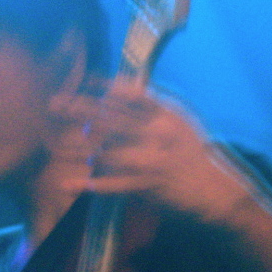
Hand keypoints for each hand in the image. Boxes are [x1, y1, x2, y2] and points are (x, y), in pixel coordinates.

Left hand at [49, 80, 255, 222]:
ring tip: (54, 143)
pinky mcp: (147, 185)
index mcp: (166, 116)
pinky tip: (69, 184)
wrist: (217, 191)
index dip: (104, 88)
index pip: (131, 96)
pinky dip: (91, 185)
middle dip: (81, 111)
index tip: (82, 80)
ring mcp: (151, 160)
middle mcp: (157, 134)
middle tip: (55, 104)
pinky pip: (113, 184)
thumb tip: (122, 88)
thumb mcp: (181, 121)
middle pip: (112, 118)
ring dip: (78, 148)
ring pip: (107, 151)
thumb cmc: (196, 154)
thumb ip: (154, 105)